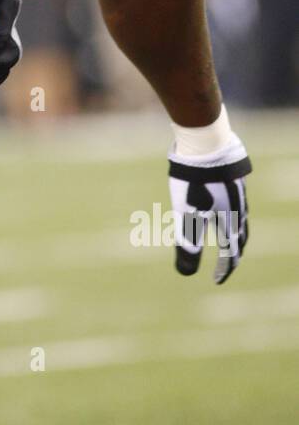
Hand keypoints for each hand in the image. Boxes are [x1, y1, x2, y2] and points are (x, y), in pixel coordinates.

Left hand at [168, 134, 250, 283]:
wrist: (205, 144)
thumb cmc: (194, 182)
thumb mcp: (186, 216)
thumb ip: (186, 245)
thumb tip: (185, 274)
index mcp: (229, 222)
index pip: (230, 253)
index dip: (223, 269)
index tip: (216, 280)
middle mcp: (238, 209)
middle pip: (239, 238)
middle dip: (232, 253)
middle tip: (225, 263)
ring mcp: (237, 193)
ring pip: (239, 219)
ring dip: (233, 233)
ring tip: (224, 237)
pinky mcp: (232, 180)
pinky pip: (235, 203)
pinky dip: (230, 214)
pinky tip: (220, 207)